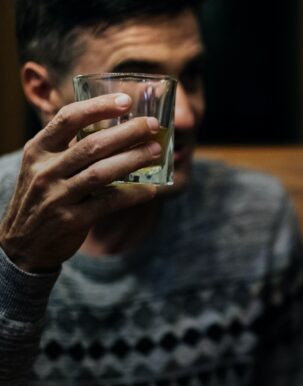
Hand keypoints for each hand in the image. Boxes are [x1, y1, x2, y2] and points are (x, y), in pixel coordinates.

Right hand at [0, 94, 159, 272]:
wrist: (22, 243)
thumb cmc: (43, 196)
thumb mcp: (43, 166)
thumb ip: (70, 148)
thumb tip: (118, 128)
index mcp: (37, 150)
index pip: (68, 118)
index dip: (98, 107)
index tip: (126, 100)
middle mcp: (44, 170)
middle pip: (92, 145)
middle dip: (127, 132)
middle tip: (153, 126)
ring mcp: (56, 196)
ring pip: (101, 173)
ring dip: (133, 160)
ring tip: (156, 151)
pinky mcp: (71, 220)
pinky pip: (108, 203)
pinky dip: (132, 195)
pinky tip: (151, 190)